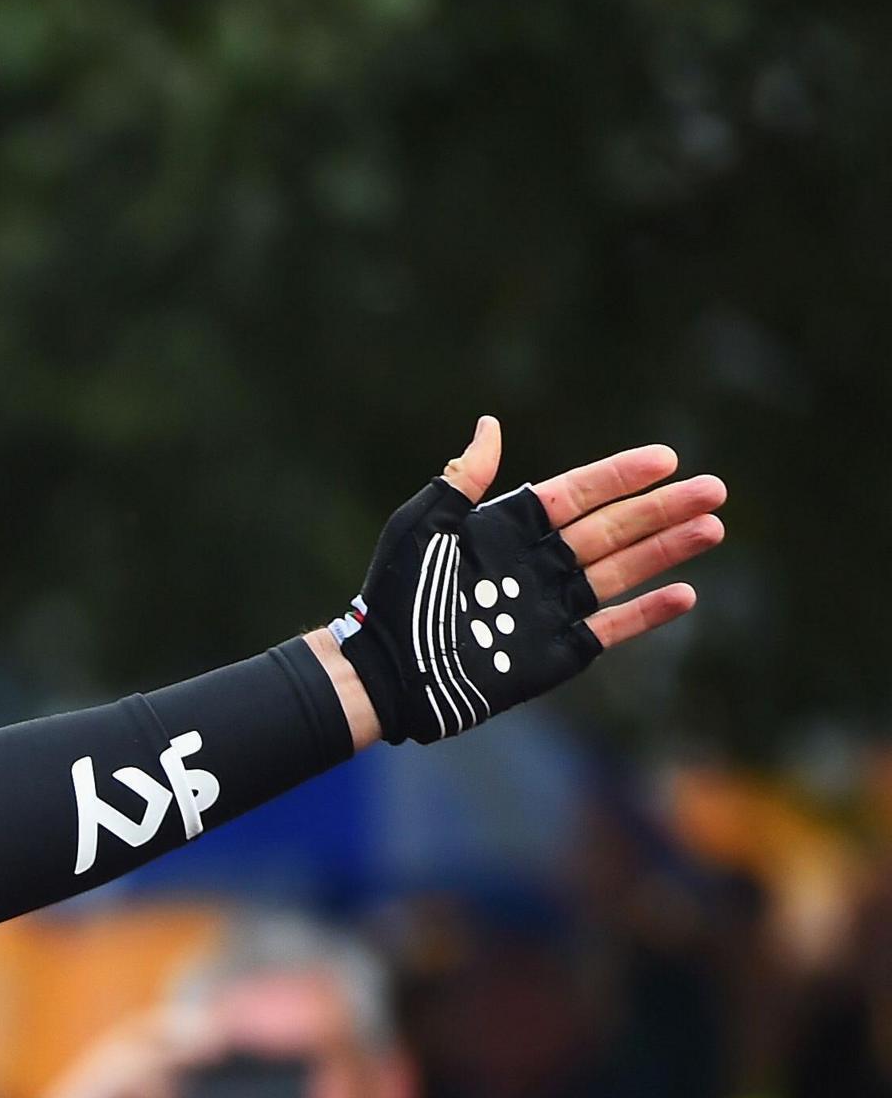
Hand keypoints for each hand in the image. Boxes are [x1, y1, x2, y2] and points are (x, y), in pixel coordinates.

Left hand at [324, 418, 723, 745]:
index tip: (666, 458)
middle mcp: (535, 564)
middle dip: (662, 510)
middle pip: (611, 529)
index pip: (575, 495)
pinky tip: (685, 594)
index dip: (619, 477)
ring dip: (667, 551)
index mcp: (506, 530)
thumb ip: (462, 481)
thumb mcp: (422, 528)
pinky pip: (608, 628)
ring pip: (620, 572)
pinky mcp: (554, 652)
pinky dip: (645, 614)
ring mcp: (548, 607)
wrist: (382, 671)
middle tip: (715, 490)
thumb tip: (490, 425)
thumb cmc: (393, 595)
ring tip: (712, 528)